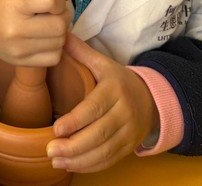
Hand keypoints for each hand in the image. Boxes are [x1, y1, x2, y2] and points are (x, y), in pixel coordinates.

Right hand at [0, 0, 69, 66]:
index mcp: (13, 4)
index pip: (50, 0)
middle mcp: (15, 29)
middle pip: (59, 25)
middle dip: (62, 16)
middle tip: (53, 12)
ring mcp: (18, 49)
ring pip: (60, 42)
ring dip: (60, 32)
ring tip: (47, 24)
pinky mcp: (20, 62)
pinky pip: (54, 57)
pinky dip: (54, 47)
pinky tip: (44, 39)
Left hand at [46, 36, 157, 172]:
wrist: (151, 98)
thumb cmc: (119, 81)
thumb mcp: (103, 63)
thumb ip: (82, 52)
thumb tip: (60, 35)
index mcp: (115, 89)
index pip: (95, 107)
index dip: (76, 120)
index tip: (56, 129)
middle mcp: (124, 112)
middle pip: (99, 133)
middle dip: (73, 146)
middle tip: (50, 150)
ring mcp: (129, 132)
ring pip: (104, 150)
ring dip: (79, 159)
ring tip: (55, 160)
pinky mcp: (129, 147)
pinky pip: (110, 160)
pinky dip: (90, 166)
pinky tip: (70, 165)